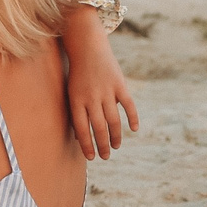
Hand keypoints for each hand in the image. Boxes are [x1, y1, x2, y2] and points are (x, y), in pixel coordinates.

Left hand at [65, 37, 140, 159]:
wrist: (88, 48)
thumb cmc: (78, 76)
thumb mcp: (72, 93)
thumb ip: (77, 114)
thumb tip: (81, 139)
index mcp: (77, 101)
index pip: (82, 129)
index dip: (87, 145)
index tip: (91, 157)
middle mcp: (92, 97)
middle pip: (99, 127)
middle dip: (103, 145)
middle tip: (106, 156)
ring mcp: (107, 91)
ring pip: (114, 120)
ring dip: (116, 136)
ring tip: (116, 146)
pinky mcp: (120, 84)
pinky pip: (128, 105)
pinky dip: (132, 118)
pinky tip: (134, 129)